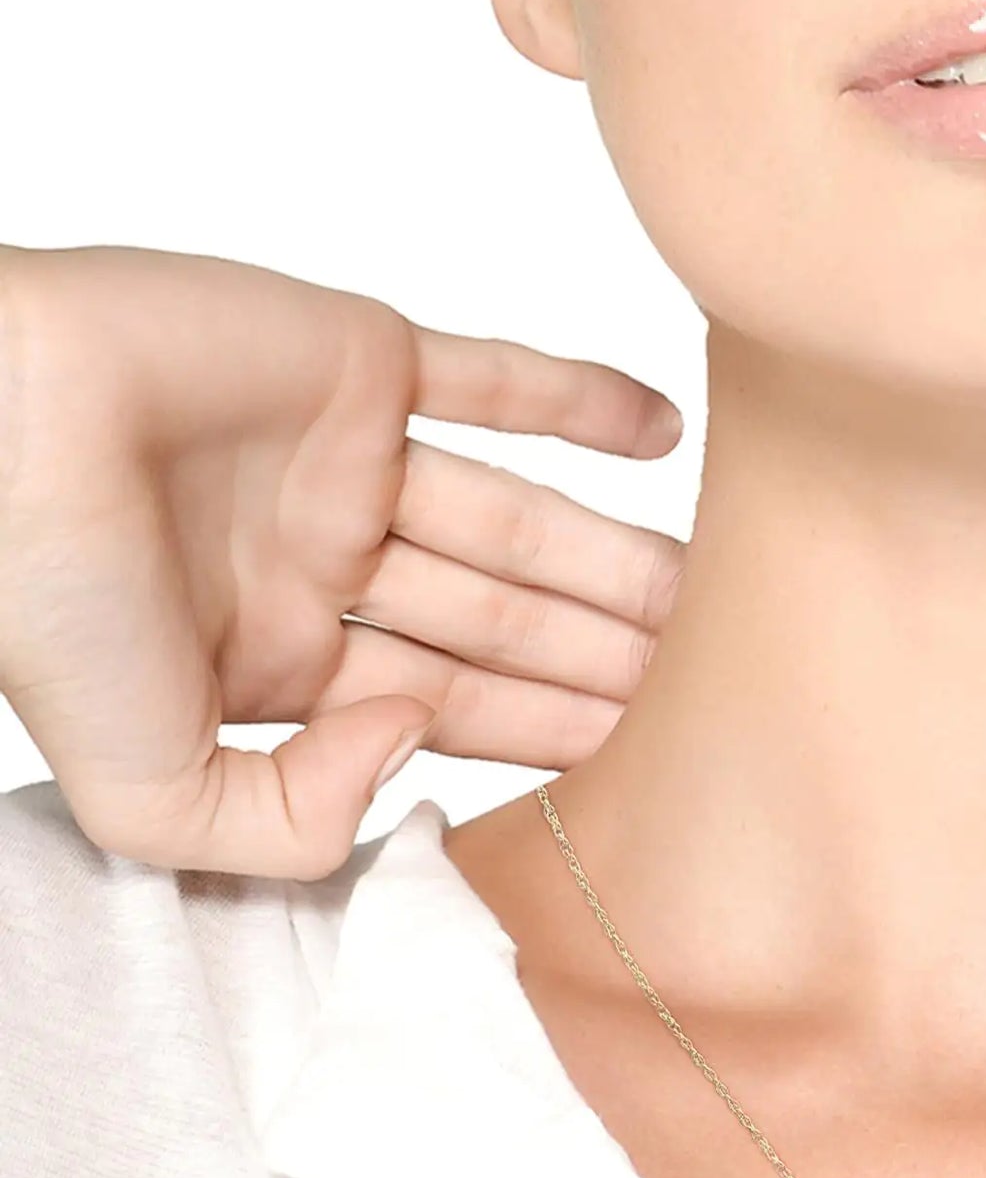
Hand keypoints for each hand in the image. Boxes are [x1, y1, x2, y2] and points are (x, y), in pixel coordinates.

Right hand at [0, 244, 683, 878]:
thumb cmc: (40, 608)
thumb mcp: (153, 796)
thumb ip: (294, 821)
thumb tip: (421, 745)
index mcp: (286, 667)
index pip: (459, 708)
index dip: (557, 732)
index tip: (658, 761)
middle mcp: (329, 566)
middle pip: (507, 619)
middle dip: (607, 657)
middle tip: (725, 684)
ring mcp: (346, 461)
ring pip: (519, 518)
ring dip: (616, 555)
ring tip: (719, 593)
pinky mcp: (355, 357)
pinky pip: (492, 376)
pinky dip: (581, 397)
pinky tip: (665, 430)